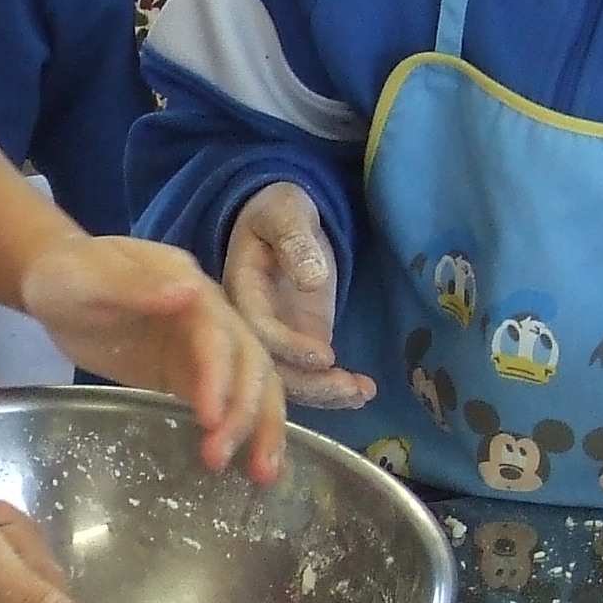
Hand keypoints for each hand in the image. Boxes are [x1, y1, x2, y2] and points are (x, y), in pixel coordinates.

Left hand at [21, 233, 287, 481]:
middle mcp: (208, 315)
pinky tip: (247, 464)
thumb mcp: (89, 276)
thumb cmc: (68, 275)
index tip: (210, 418)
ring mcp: (202, 346)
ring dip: (260, 426)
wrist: (54, 283)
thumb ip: (135, 285)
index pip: (218, 333)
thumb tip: (190, 293)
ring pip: (250, 384)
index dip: (219, 375)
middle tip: (220, 457)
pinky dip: (241, 429)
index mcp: (188, 286)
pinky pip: (225, 401)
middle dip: (244, 410)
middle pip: (248, 362)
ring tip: (261, 473)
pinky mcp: (189, 374)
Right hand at [223, 182, 374, 408]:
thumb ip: (296, 240)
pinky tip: (364, 392)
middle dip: (310, 384)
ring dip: (325, 392)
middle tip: (350, 389)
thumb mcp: (286, 212)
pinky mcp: (293, 344)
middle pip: (269, 367)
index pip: (257, 328)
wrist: (282, 218)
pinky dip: (333, 389)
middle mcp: (248, 323)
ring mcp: (272, 337)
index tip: (325, 354)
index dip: (288, 347)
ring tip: (363, 392)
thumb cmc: (279, 209)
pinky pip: (307, 375)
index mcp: (239, 289)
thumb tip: (312, 279)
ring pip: (288, 380)